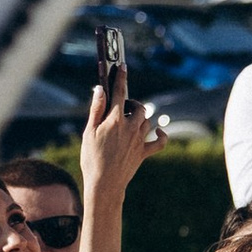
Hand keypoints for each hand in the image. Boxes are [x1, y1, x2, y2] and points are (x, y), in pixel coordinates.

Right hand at [79, 78, 158, 204]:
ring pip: (147, 121)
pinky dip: (162, 135)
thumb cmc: (92, 159)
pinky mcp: (144, 152)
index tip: (123, 67)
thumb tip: (100, 89)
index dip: (121, 77)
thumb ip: (96, 109)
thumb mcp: (89, 132)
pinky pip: (160, 141)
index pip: (120, 92)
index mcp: (115, 120)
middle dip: (132, 103)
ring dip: (141, 117)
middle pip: (139, 107)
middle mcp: (131, 127)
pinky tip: (159, 132)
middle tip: (123, 107)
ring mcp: (139, 140)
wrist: (104, 184)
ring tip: (130, 121)